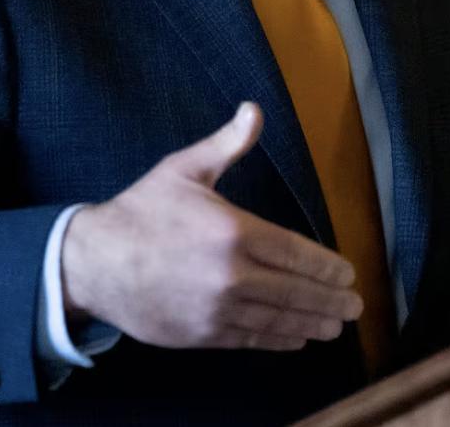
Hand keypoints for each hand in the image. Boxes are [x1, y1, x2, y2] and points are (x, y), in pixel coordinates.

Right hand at [61, 102, 362, 351]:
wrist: (95, 262)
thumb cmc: (142, 211)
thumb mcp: (184, 169)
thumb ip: (227, 144)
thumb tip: (254, 109)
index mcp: (233, 232)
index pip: (295, 253)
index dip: (326, 267)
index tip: (347, 274)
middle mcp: (231, 275)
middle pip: (295, 291)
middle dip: (329, 300)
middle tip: (354, 306)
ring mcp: (217, 309)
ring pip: (278, 320)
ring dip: (311, 324)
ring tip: (334, 326)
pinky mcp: (203, 334)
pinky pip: (252, 339)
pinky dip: (279, 340)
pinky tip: (297, 339)